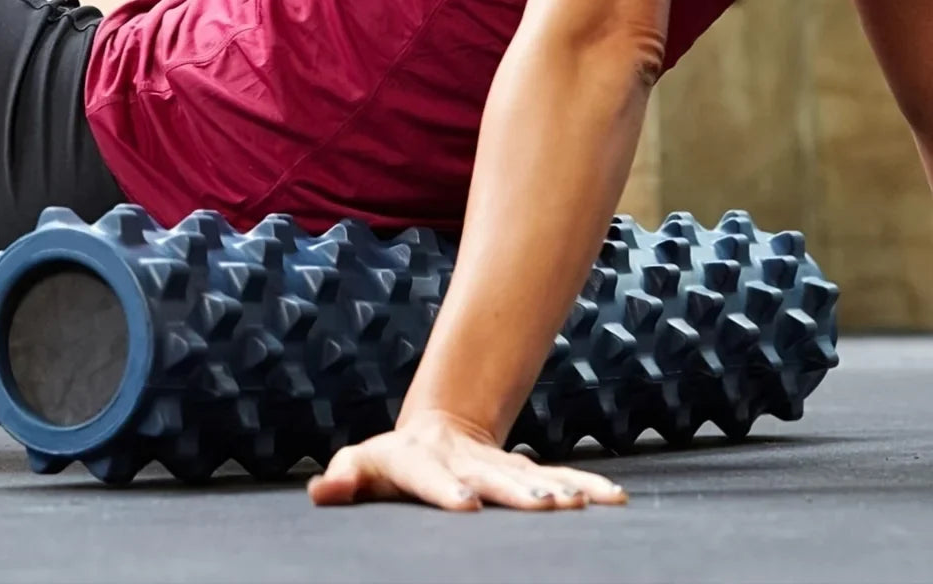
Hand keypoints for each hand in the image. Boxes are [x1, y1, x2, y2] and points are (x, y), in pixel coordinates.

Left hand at [307, 410, 627, 511]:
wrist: (438, 431)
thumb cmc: (392, 461)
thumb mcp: (365, 465)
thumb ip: (346, 476)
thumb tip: (321, 489)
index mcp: (420, 459)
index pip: (429, 475)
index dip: (446, 489)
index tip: (466, 505)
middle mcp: (464, 459)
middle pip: (491, 475)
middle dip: (517, 490)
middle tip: (544, 505)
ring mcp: (496, 463)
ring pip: (531, 474)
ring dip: (559, 487)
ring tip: (583, 504)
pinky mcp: (521, 470)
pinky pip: (558, 476)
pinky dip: (586, 486)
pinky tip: (614, 498)